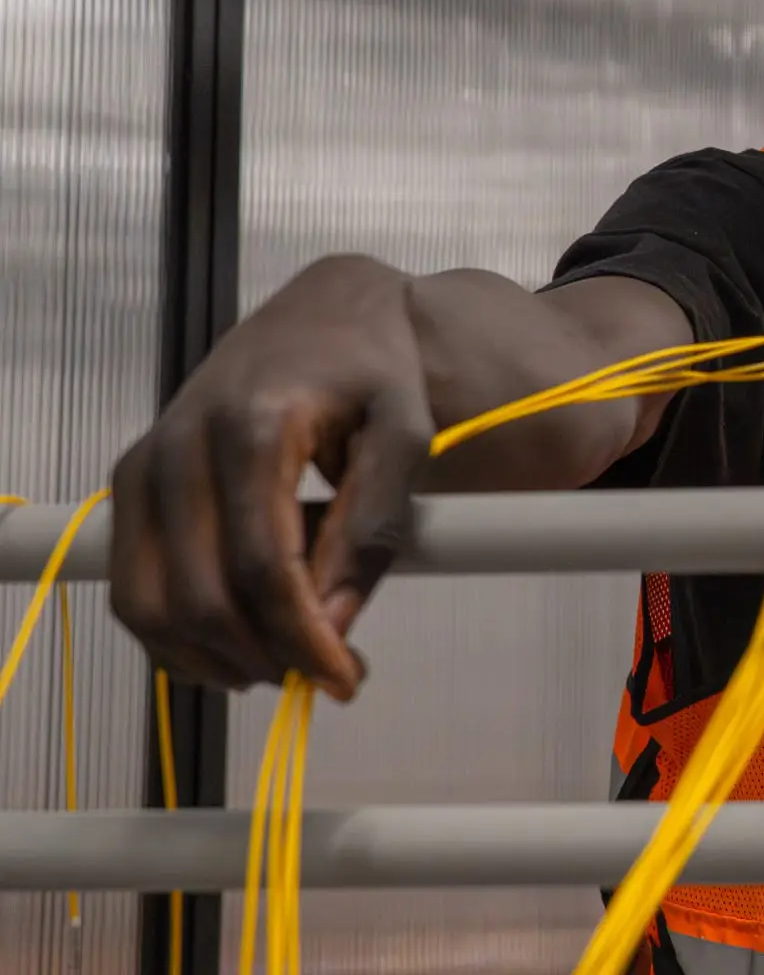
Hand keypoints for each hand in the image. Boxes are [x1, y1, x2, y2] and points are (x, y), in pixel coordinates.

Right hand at [109, 255, 433, 700]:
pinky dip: (179, 635)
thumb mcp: (405, 434)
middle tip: (328, 676)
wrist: (322, 312)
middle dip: (265, 656)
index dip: (302, 638)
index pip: (261, 567)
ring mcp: (145, 465)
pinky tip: (243, 644)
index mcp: (252, 427)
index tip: (346, 678)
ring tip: (288, 664)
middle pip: (199, 595)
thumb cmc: (372, 368)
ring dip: (215, 657)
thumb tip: (336, 622)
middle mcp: (181, 447)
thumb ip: (375, 525)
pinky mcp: (132, 483)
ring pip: (149, 604)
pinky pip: (133, 587)